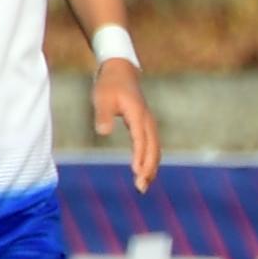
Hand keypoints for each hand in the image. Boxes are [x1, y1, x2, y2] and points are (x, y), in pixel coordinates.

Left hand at [95, 56, 159, 188]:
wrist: (120, 70)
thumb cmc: (109, 85)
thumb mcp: (102, 98)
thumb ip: (103, 115)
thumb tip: (103, 132)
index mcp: (138, 114)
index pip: (141, 139)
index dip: (140, 156)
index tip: (136, 173)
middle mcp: (147, 120)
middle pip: (153, 148)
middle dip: (149, 168)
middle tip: (140, 188)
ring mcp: (149, 122)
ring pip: (155, 149)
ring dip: (151, 167)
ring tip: (143, 185)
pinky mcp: (146, 125)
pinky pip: (152, 145)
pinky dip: (151, 160)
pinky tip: (145, 171)